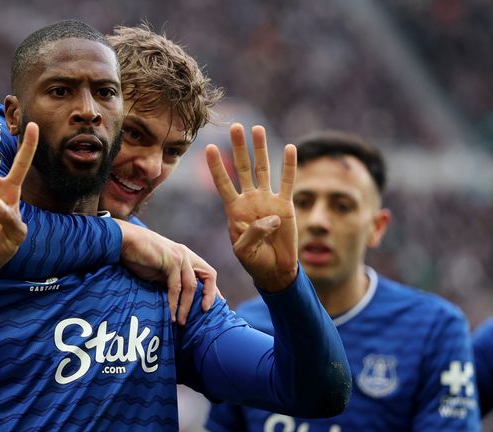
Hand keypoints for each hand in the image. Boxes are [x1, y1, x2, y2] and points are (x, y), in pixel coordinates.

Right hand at [116, 220, 221, 324]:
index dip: (212, 291)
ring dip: (186, 306)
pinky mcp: (170, 260)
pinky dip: (174, 302)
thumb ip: (172, 281)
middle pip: (208, 276)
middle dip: (209, 296)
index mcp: (186, 257)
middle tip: (204, 313)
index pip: (207, 274)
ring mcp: (180, 257)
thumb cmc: (139, 257)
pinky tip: (171, 314)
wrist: (125, 241)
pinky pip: (176, 286)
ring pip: (191, 286)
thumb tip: (179, 301)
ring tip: (181, 322)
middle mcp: (186, 255)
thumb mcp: (160, 271)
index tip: (210, 308)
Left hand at [205, 123, 297, 291]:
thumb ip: (252, 233)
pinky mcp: (285, 204)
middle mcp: (250, 199)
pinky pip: (287, 182)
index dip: (217, 166)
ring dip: (261, 149)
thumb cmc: (254, 261)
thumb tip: (271, 216)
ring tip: (257, 128)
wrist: (275, 270)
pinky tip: (291, 148)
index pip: (223, 183)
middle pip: (242, 168)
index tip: (210, 147)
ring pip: (263, 169)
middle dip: (239, 147)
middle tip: (235, 126)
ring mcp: (267, 200)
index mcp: (234, 209)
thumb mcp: (244, 251)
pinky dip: (289, 165)